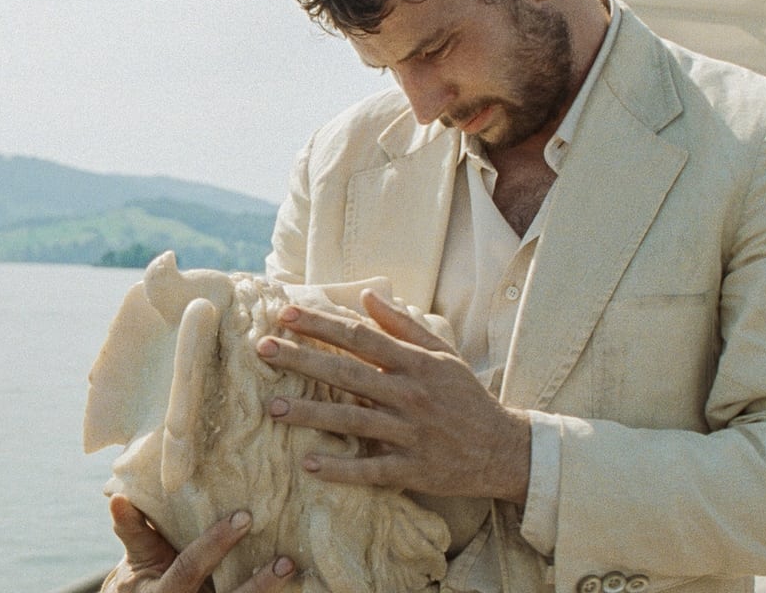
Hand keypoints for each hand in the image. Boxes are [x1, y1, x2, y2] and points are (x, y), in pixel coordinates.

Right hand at [103, 495, 295, 592]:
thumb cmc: (142, 579)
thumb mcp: (135, 558)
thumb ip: (133, 530)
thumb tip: (120, 497)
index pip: (191, 567)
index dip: (215, 544)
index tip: (244, 518)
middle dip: (258, 585)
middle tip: (286, 561)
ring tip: (294, 573)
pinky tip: (301, 587)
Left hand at [257, 289, 531, 502]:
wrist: (502, 448)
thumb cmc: (466, 397)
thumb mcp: (443, 354)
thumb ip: (404, 325)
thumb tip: (367, 296)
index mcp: (415, 363)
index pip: (360, 337)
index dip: (322, 324)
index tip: (286, 313)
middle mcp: (410, 394)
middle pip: (347, 373)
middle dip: (302, 360)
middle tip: (263, 349)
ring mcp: (410, 433)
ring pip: (352, 420)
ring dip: (310, 415)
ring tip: (272, 408)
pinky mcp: (413, 469)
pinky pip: (371, 469)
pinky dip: (341, 468)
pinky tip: (309, 463)